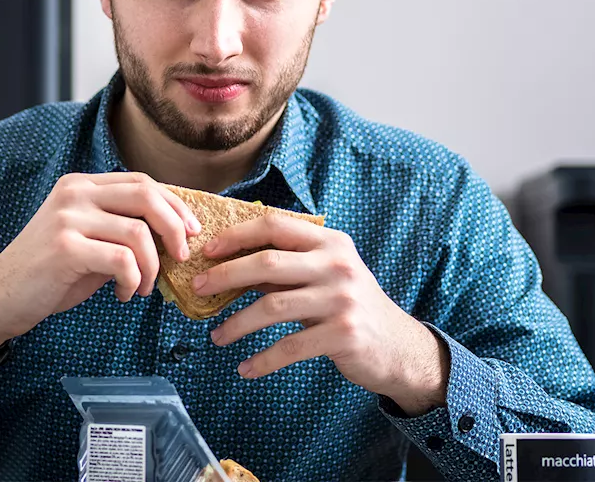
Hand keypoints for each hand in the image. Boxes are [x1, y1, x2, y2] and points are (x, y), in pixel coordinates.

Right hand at [0, 172, 199, 346]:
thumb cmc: (48, 274)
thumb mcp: (87, 240)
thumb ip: (121, 229)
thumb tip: (173, 235)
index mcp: (81, 185)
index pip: (142, 182)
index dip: (174, 204)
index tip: (192, 230)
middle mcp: (75, 193)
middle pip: (146, 195)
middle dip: (175, 227)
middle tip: (181, 256)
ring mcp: (68, 218)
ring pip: (139, 232)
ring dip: (152, 266)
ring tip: (142, 287)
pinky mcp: (66, 248)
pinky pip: (122, 260)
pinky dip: (133, 280)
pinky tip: (124, 294)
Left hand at [196, 215, 449, 414]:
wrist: (397, 346)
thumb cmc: (349, 306)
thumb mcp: (324, 276)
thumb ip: (286, 268)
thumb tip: (228, 266)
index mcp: (330, 242)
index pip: (275, 226)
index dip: (237, 235)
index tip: (208, 250)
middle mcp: (337, 265)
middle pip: (267, 263)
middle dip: (225, 275)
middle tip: (198, 288)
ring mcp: (342, 299)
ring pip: (272, 306)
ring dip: (237, 323)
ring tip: (216, 337)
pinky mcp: (343, 334)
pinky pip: (290, 347)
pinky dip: (262, 360)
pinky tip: (245, 368)